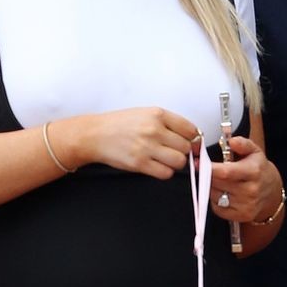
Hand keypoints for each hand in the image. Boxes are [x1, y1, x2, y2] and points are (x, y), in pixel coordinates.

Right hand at [63, 107, 201, 179]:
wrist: (95, 134)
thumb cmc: (120, 124)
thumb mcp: (144, 114)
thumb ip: (166, 123)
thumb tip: (190, 137)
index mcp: (158, 114)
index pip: (190, 129)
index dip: (192, 138)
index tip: (189, 143)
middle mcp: (154, 129)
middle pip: (186, 147)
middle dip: (182, 152)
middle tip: (172, 152)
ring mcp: (147, 147)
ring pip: (179, 161)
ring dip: (175, 163)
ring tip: (164, 160)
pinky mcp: (140, 163)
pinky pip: (165, 173)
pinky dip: (164, 172)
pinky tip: (156, 167)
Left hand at [210, 135, 280, 223]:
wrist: (272, 193)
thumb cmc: (259, 170)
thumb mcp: (255, 152)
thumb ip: (243, 144)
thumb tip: (232, 141)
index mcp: (254, 172)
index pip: (226, 172)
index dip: (209, 168)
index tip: (198, 163)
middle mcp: (250, 190)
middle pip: (217, 184)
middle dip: (208, 176)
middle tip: (206, 170)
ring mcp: (246, 205)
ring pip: (215, 195)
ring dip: (212, 187)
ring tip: (220, 182)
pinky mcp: (241, 216)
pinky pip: (217, 207)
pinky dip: (215, 200)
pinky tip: (223, 193)